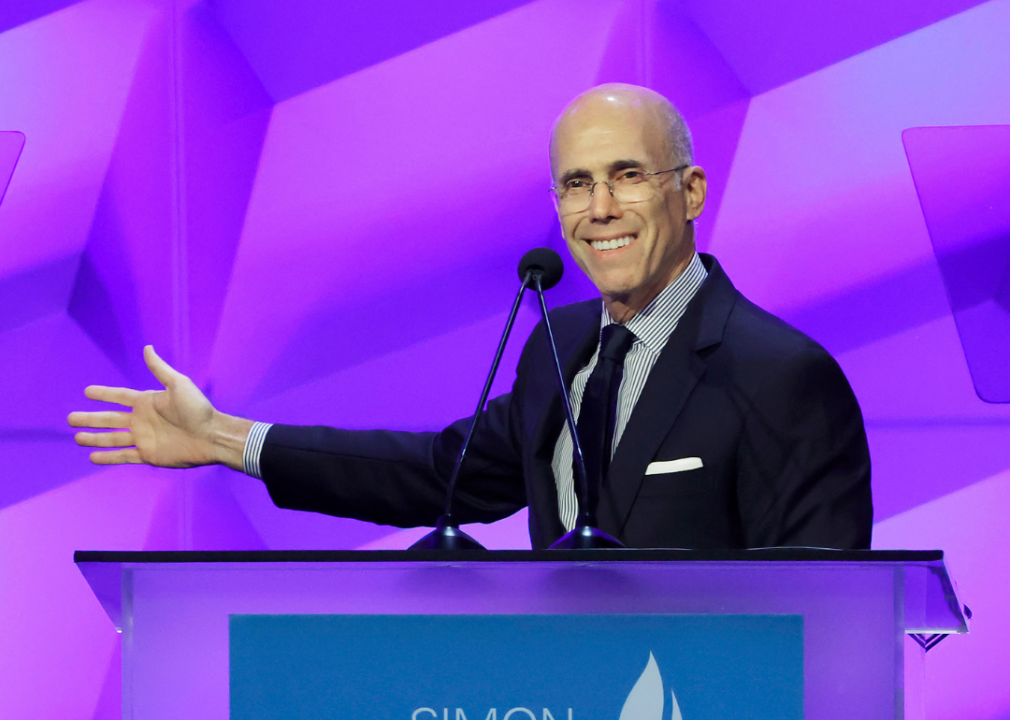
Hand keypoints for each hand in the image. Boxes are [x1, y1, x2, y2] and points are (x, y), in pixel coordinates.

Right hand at [68, 346, 251, 469]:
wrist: (211, 436)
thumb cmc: (198, 409)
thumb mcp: (179, 384)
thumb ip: (159, 369)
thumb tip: (147, 347)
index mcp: (148, 402)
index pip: (119, 397)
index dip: (103, 394)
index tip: (86, 392)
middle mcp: (142, 420)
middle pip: (110, 419)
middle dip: (91, 419)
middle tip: (70, 418)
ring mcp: (144, 438)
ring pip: (112, 438)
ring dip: (95, 438)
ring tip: (77, 437)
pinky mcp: (148, 455)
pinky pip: (124, 456)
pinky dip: (108, 457)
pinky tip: (92, 457)